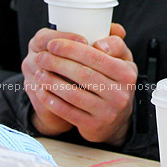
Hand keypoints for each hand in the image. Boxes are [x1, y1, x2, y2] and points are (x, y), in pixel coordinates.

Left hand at [22, 23, 137, 145]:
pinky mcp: (94, 126)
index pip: (98, 57)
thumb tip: (99, 41)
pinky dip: (53, 101)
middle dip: (59, 63)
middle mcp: (120, 93)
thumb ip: (114, 44)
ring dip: (53, 82)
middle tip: (42, 57)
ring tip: (40, 72)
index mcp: (127, 73)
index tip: (54, 43)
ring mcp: (108, 112)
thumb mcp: (123, 61)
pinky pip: (69, 112)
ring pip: (74, 94)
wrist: (117, 119)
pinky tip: (43, 92)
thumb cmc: (115, 83)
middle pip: (84, 74)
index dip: (73, 49)